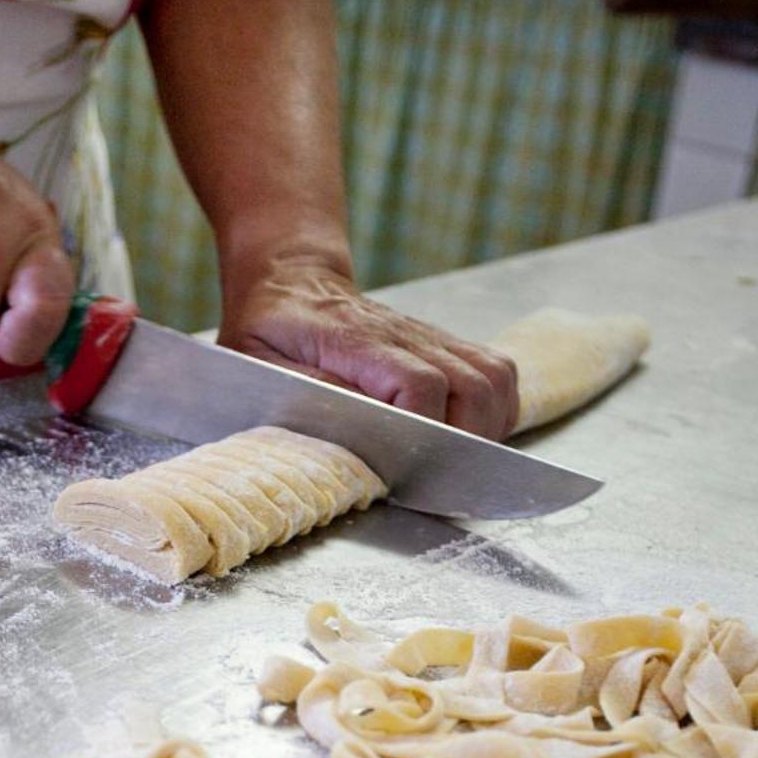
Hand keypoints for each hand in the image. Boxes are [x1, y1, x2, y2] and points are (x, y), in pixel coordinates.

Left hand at [220, 254, 518, 440]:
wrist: (292, 281)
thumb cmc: (270, 331)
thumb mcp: (259, 366)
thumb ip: (303, 397)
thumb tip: (352, 429)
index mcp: (356, 341)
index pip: (420, 384)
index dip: (423, 429)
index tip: (407, 464)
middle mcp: (405, 336)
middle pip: (473, 387)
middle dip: (463, 441)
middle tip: (434, 475)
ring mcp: (431, 338)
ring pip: (495, 379)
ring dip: (487, 428)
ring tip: (454, 459)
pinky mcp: (446, 345)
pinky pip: (498, 374)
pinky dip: (497, 410)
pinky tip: (467, 433)